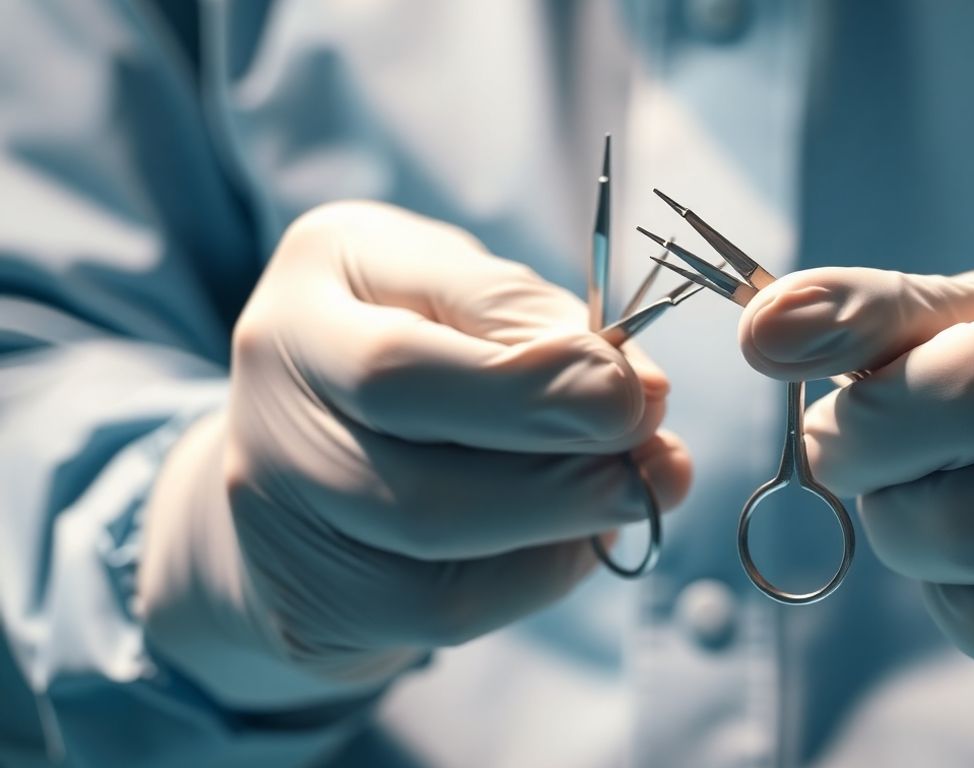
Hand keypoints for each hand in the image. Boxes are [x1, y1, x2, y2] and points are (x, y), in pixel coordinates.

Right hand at [140, 201, 690, 707]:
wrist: (309, 428)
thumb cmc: (410, 329)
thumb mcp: (458, 284)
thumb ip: (532, 321)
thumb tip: (639, 396)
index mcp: (302, 310)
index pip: (399, 371)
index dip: (533, 393)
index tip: (636, 397)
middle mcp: (264, 423)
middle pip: (417, 492)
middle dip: (562, 481)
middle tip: (658, 462)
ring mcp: (275, 525)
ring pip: (439, 563)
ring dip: (566, 526)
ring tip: (635, 486)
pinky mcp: (314, 603)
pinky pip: (448, 611)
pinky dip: (540, 571)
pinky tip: (576, 531)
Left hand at [739, 250, 973, 688]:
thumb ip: (863, 312)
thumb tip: (758, 330)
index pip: (957, 397)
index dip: (863, 422)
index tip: (832, 411)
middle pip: (950, 517)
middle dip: (882, 485)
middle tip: (897, 448)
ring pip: (963, 584)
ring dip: (914, 536)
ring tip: (957, 484)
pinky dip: (959, 590)